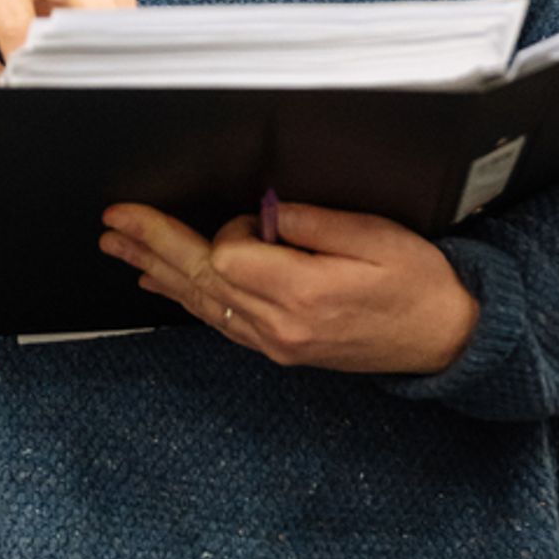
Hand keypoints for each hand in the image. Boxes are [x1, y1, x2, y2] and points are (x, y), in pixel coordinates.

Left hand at [98, 201, 479, 374]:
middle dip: (153, 245)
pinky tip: (160, 283)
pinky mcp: (279, 347)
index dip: (226, 228)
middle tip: (114, 222)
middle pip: (200, 280)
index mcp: (302, 295)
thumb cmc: (417, 282)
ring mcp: (276, 342)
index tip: (250, 213)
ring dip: (157, 270)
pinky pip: (219, 320)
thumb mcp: (374, 236)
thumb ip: (312, 222)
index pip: (226, 257)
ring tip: (119, 246)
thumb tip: (265, 211)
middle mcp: (280, 326)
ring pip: (202, 302)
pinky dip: (186, 297)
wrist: (444, 337)